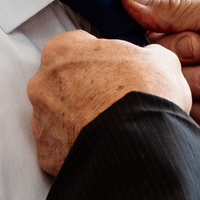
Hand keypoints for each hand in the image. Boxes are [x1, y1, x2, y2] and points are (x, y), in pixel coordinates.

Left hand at [27, 30, 189, 175]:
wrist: (142, 142)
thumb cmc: (146, 94)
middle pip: (60, 82)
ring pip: (57, 117)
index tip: (112, 69)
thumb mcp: (160, 59)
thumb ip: (144, 55)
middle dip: (82, 90)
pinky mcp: (46, 153)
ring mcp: (40, 120)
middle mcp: (42, 83)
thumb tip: (149, 61)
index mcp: (62, 50)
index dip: (97, 58)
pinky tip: (100, 148)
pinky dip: (75, 148)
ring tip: (110, 128)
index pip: (74, 46)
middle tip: (112, 100)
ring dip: (77, 120)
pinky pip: (59, 148)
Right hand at [123, 0, 199, 145]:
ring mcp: (190, 89)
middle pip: (152, 57)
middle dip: (183, 54)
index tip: (167, 28)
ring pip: (164, 87)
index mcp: (190, 28)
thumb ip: (173, 7)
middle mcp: (186, 58)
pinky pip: (179, 113)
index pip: (147, 26)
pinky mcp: (194, 119)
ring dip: (197, 83)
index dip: (151, 28)